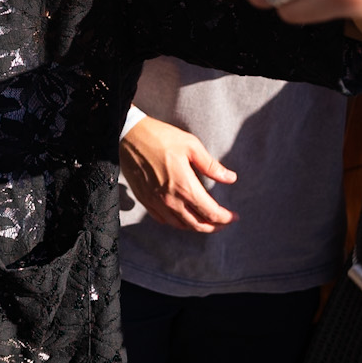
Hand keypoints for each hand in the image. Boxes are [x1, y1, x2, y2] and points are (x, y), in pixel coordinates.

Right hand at [120, 115, 236, 231]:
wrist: (127, 135)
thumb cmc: (160, 137)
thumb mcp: (191, 145)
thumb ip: (211, 166)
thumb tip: (231, 178)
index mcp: (184, 186)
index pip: (210, 212)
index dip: (225, 218)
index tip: (234, 216)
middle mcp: (170, 200)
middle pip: (197, 224)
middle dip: (213, 226)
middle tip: (223, 222)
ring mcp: (155, 202)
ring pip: (180, 225)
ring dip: (196, 226)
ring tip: (206, 222)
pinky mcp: (144, 200)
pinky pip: (163, 220)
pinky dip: (176, 222)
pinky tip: (182, 217)